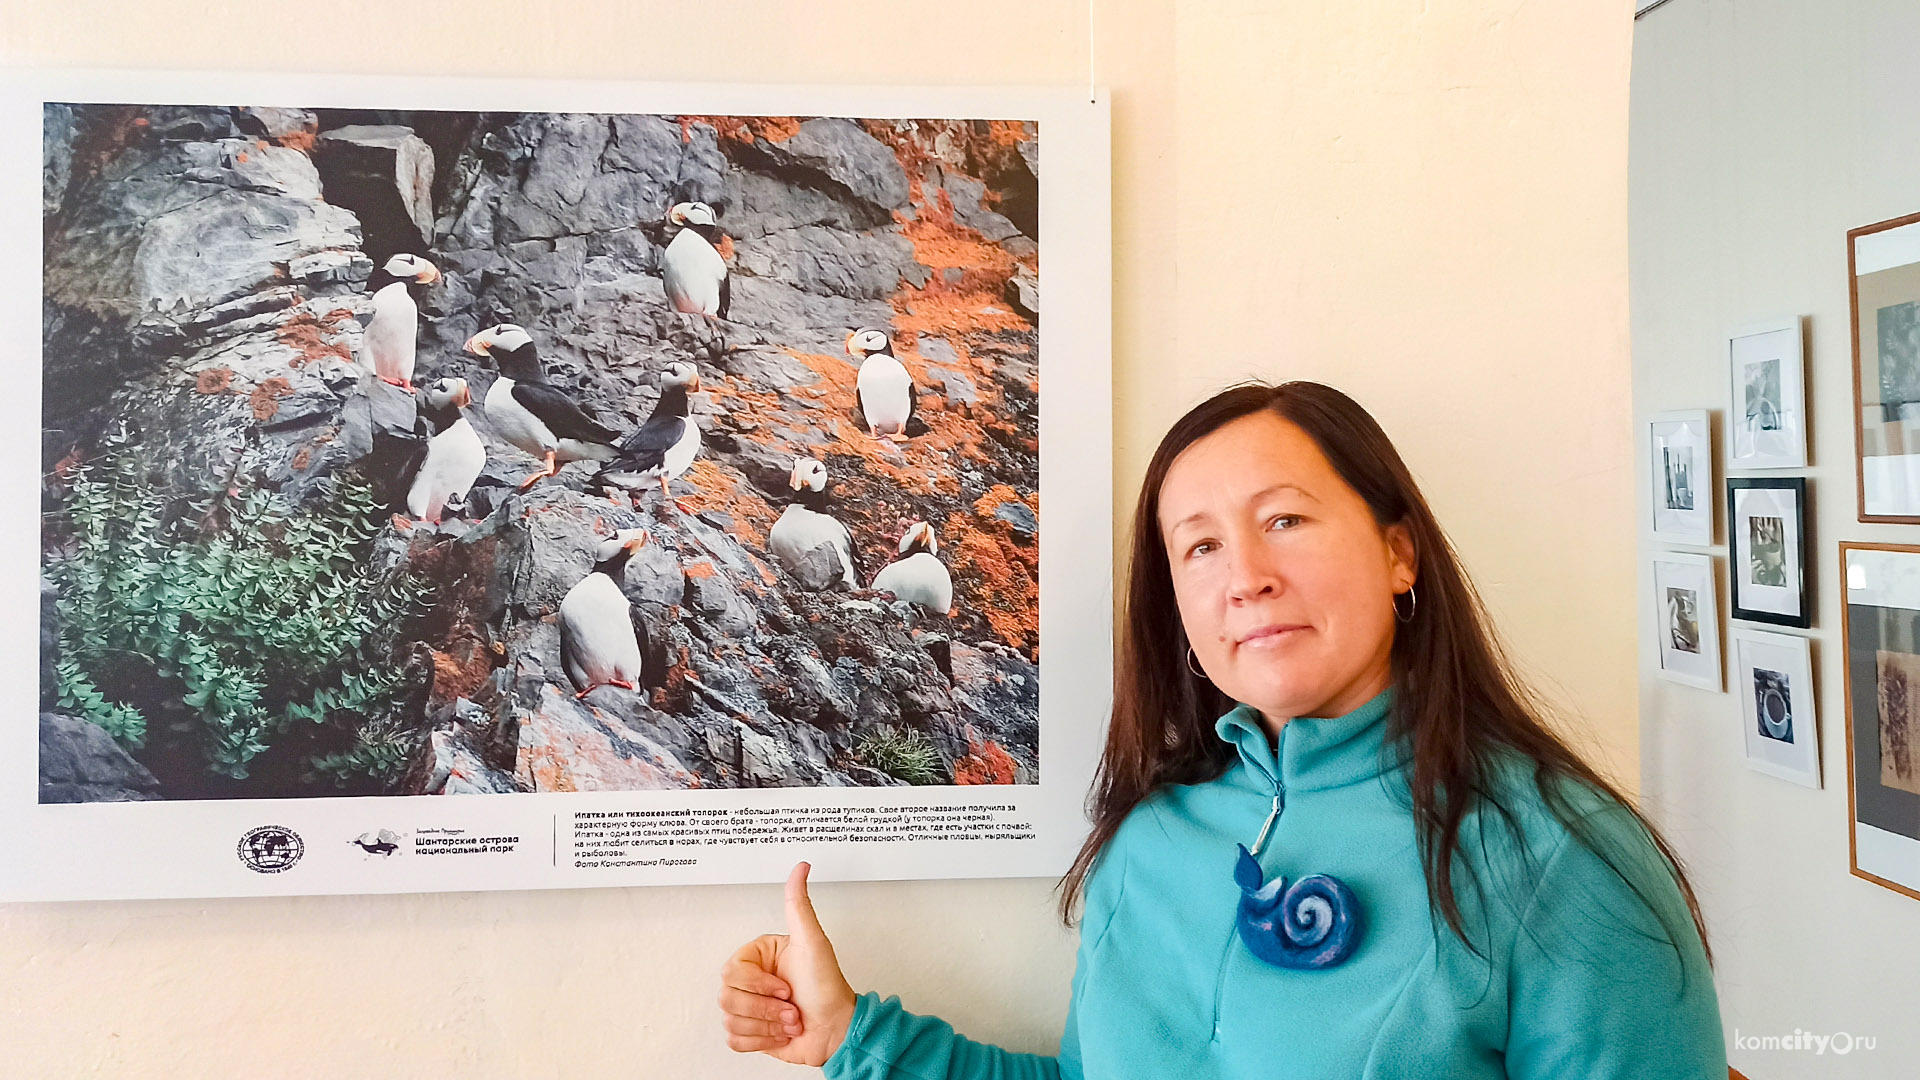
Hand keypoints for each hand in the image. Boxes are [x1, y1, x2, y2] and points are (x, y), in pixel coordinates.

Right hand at [718, 861, 858, 1064]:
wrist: (836, 1030)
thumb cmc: (828, 988)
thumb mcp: (813, 942)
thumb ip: (799, 904)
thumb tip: (801, 867)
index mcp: (759, 957)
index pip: (732, 972)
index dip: (759, 985)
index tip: (785, 986)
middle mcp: (752, 980)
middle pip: (728, 997)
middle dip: (766, 1009)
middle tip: (791, 1005)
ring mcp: (750, 1007)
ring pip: (731, 1019)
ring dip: (767, 1026)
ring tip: (790, 1019)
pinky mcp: (751, 1031)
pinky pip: (734, 1040)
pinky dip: (761, 1041)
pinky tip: (780, 1033)